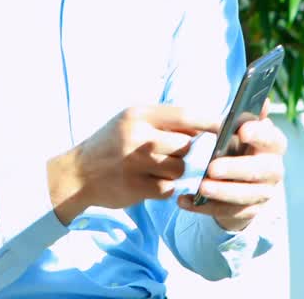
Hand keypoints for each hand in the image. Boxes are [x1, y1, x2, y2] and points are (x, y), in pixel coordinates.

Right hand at [47, 105, 220, 223]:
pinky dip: (166, 188)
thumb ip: (163, 123)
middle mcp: (137, 136)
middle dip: (191, 152)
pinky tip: (152, 182)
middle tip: (187, 156)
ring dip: (177, 172)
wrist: (77, 174)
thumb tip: (204, 127)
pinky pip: (168, 189)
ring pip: (179, 168)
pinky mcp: (135, 187)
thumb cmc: (111, 144)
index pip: (184, 115)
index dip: (209, 122)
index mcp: (138, 115)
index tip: (226, 128)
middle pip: (186, 145)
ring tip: (161, 169)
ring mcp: (135, 163)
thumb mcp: (131, 122)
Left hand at [177, 98, 286, 231]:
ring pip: (244, 195)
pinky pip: (226, 212)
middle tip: (212, 167)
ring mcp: (262, 194)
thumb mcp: (242, 130)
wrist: (240, 180)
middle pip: (259, 171)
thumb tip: (262, 98)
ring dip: (222, 191)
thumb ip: (249, 116)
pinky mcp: (247, 212)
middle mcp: (273, 171)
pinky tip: (185, 201)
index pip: (273, 139)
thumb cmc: (238, 146)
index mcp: (273, 146)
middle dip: (235, 169)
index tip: (241, 130)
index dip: (259, 135)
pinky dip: (204, 207)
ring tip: (200, 186)